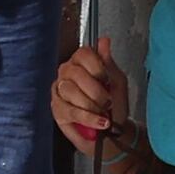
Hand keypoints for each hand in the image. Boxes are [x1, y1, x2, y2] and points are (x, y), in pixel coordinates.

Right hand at [51, 36, 128, 150]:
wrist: (113, 133)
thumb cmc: (114, 106)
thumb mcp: (117, 82)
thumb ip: (109, 62)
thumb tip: (103, 41)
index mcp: (82, 63)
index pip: (83, 53)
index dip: (96, 67)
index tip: (106, 80)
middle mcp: (67, 73)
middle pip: (76, 73)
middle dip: (96, 91)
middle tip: (107, 100)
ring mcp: (59, 91)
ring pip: (71, 91)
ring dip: (92, 105)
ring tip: (103, 112)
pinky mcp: (57, 109)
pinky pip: (71, 110)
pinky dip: (89, 118)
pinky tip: (100, 121)